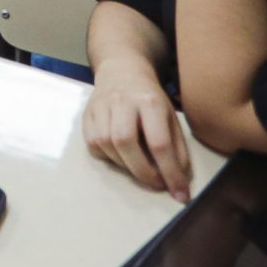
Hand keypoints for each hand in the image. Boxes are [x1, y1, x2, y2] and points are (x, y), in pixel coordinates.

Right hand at [83, 70, 192, 198]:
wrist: (122, 72)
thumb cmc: (151, 100)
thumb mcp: (171, 117)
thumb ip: (177, 148)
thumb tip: (179, 181)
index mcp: (149, 101)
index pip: (159, 143)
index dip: (170, 173)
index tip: (180, 194)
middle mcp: (122, 101)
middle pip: (125, 142)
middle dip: (142, 172)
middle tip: (157, 184)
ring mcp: (100, 107)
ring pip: (106, 145)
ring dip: (125, 166)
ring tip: (140, 168)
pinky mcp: (86, 115)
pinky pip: (94, 146)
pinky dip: (109, 158)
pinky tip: (121, 155)